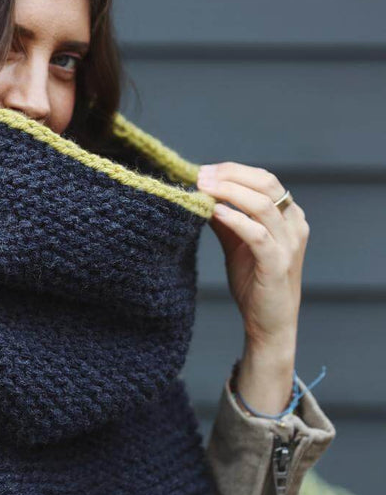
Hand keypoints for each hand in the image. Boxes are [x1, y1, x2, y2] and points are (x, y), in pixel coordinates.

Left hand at [197, 161, 308, 413]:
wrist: (269, 323)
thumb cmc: (255, 284)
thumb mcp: (238, 244)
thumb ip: (226, 219)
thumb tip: (202, 194)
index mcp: (288, 216)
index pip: (264, 179)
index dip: (233, 170)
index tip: (204, 171)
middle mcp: (294, 225)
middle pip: (266, 184)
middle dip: (230, 176)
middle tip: (200, 176)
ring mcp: (289, 244)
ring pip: (263, 204)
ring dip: (230, 192)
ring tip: (203, 189)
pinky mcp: (277, 264)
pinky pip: (258, 234)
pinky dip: (236, 220)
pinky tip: (215, 212)